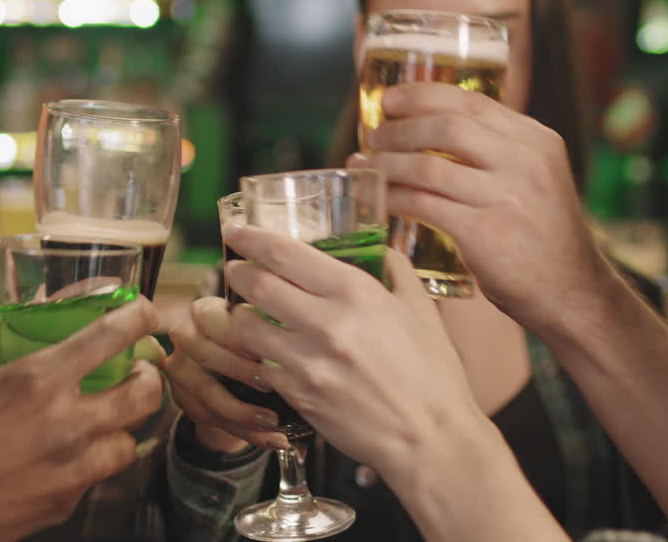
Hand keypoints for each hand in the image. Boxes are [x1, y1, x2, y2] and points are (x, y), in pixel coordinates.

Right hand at [0, 298, 164, 541]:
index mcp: (37, 382)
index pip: (113, 336)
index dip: (141, 316)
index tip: (145, 313)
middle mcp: (65, 426)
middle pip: (146, 394)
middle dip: (151, 374)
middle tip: (136, 368)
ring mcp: (68, 471)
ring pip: (132, 442)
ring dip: (128, 422)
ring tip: (112, 411)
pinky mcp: (61, 505)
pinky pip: (99, 476)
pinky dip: (96, 458)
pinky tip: (76, 449)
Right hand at [165, 296, 289, 451]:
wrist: (240, 378)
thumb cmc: (259, 347)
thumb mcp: (266, 332)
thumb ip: (273, 331)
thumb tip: (298, 338)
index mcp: (207, 312)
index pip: (210, 316)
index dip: (237, 334)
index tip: (267, 349)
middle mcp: (186, 336)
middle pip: (204, 353)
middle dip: (240, 372)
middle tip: (272, 386)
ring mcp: (180, 369)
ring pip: (206, 394)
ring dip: (244, 413)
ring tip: (276, 424)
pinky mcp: (182, 399)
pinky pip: (211, 419)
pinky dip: (245, 432)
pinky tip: (272, 438)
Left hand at [223, 223, 484, 479]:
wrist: (429, 437)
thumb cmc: (432, 374)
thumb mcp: (421, 309)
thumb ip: (396, 270)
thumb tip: (378, 249)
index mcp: (356, 293)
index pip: (285, 254)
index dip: (252, 238)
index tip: (238, 231)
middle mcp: (326, 323)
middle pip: (256, 285)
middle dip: (238, 271)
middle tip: (235, 267)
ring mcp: (308, 362)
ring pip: (247, 328)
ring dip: (242, 315)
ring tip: (249, 312)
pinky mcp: (298, 395)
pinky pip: (262, 366)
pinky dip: (260, 355)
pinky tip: (270, 353)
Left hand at [352, 82, 613, 330]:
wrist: (572, 293)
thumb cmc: (543, 237)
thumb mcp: (537, 179)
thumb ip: (500, 153)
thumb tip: (435, 128)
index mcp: (537, 141)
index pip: (472, 102)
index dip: (424, 95)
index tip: (392, 98)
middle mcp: (526, 162)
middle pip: (447, 126)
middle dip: (400, 128)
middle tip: (374, 135)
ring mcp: (507, 197)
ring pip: (428, 165)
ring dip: (388, 163)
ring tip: (366, 166)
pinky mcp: (485, 233)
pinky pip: (424, 205)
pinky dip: (395, 198)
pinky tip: (381, 200)